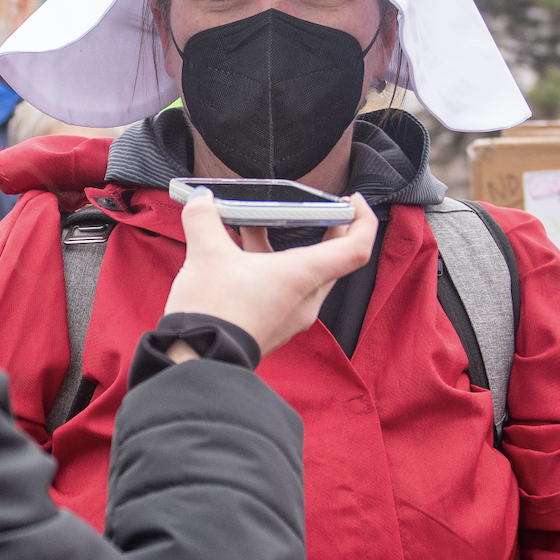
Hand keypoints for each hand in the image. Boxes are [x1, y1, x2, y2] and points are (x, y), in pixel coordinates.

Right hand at [164, 193, 377, 356]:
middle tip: (308, 208)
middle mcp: (306, 299)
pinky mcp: (274, 327)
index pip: (356, 248)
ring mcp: (292, 317)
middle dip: (320, 229)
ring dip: (284, 247)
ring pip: (303, 274)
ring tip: (251, 226)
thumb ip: (203, 219)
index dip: (362, 219)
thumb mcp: (205, 254)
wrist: (196, 359)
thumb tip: (200, 200)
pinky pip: (285, 291)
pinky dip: (271, 269)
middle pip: (331, 259)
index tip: (351, 201)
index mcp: (303, 276)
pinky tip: (239, 259)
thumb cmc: (213, 311)